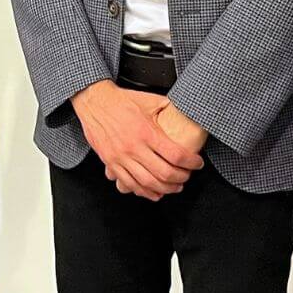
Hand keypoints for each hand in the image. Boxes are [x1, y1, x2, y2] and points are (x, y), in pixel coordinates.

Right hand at [71, 80, 203, 200]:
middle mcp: (134, 147)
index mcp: (146, 132)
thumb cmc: (122, 101)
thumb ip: (169, 108)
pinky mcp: (111, 163)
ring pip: (148, 183)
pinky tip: (154, 192)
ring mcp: (121, 157)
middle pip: (164, 173)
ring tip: (174, 187)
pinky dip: (144, 192)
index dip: (191, 162)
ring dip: (165, 189)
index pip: (176, 155)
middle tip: (187, 176)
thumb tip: (186, 110)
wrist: (95, 102)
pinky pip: (129, 184)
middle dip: (181, 178)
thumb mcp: (150, 100)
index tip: (197, 163)